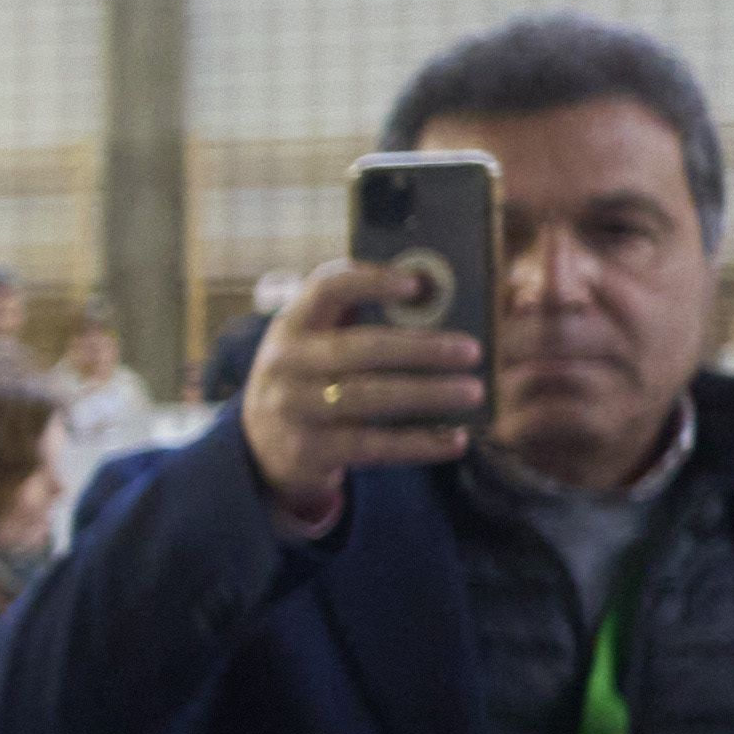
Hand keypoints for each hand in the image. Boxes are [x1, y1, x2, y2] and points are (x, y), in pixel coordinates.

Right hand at [242, 254, 483, 526]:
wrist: (261, 449)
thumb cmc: (311, 381)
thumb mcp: (317, 345)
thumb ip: (361, 321)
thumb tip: (442, 304)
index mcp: (292, 325)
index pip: (326, 288)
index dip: (371, 281)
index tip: (417, 284)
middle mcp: (285, 365)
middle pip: (360, 348)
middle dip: (421, 347)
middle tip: (472, 350)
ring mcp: (292, 410)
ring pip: (369, 397)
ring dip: (428, 394)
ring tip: (473, 391)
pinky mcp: (307, 452)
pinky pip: (372, 446)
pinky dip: (418, 443)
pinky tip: (455, 440)